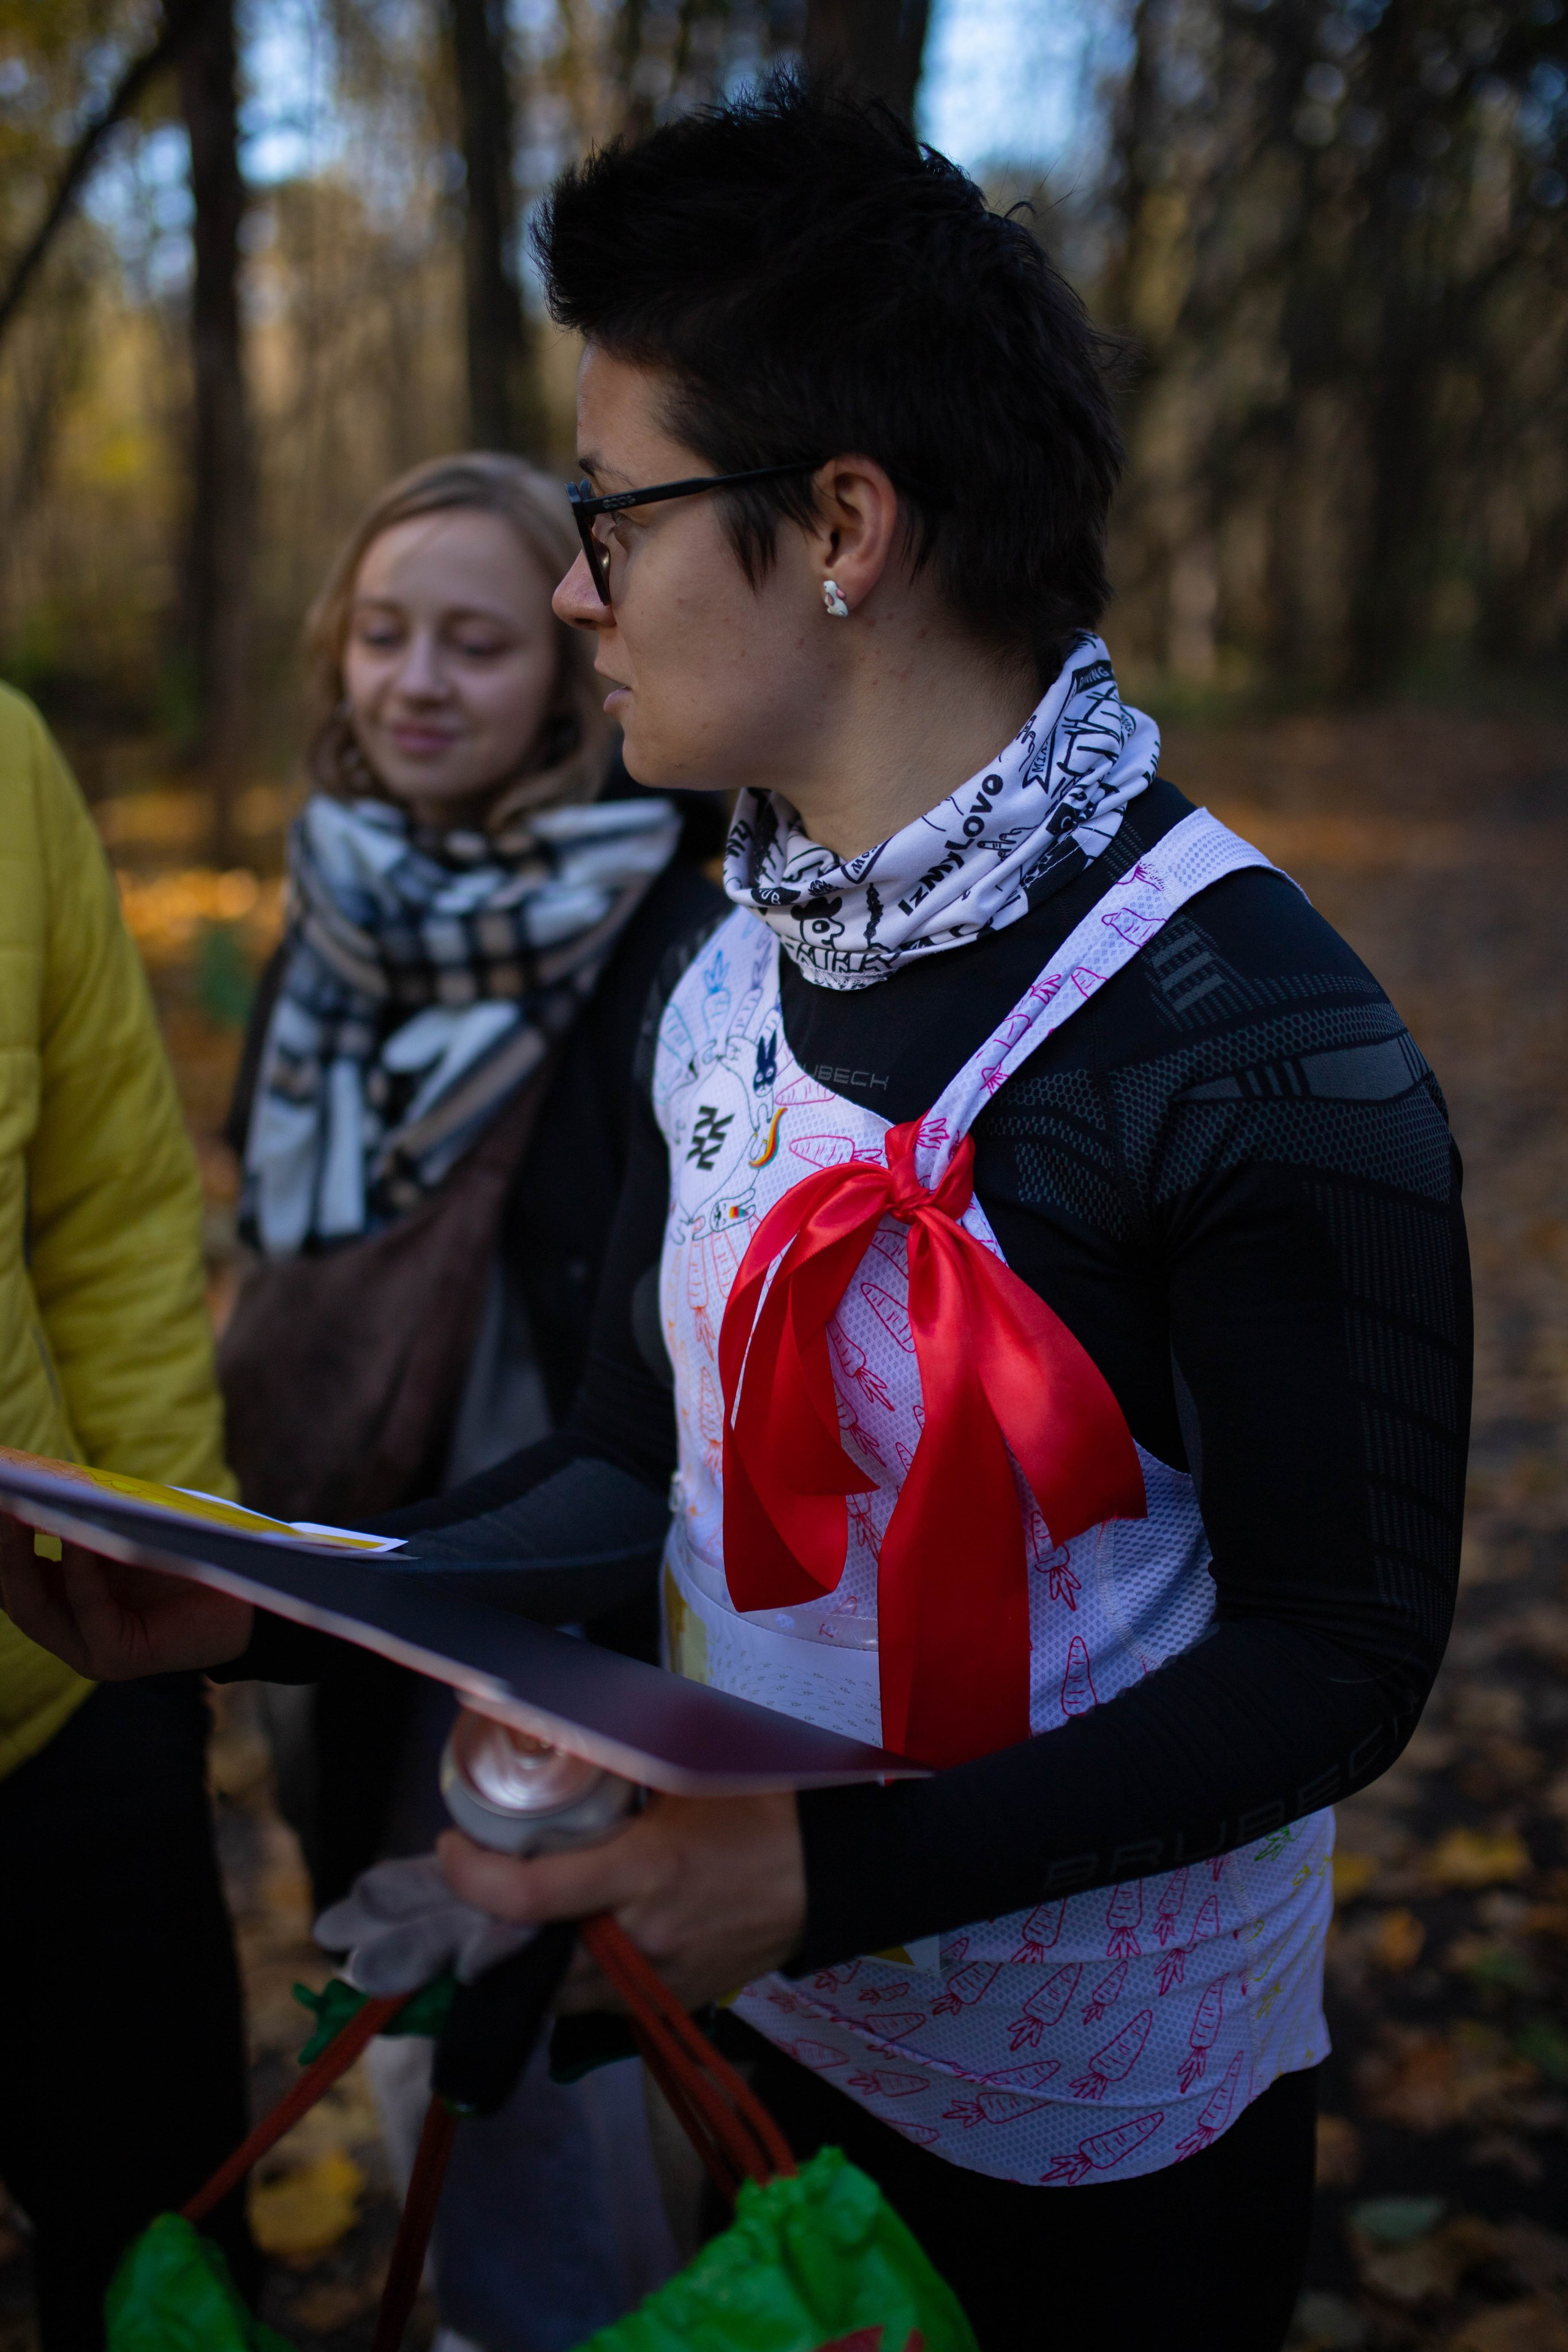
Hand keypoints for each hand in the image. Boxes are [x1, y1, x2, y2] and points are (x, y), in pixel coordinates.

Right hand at [0, 1518, 252, 1678]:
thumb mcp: (128, 1536)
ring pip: (36, 1608)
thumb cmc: (189, 1557)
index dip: (0, 1543)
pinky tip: (74, 1536)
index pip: (14, 1577)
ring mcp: (88, 1651)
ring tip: (17, 1511)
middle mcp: (69, 1633)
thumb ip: (87, 1521)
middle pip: (14, 1593)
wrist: (251, 1596)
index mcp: (65, 1604)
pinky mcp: (116, 1658)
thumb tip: (44, 1482)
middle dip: (0, 1547)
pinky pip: (88, 1610)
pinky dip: (78, 1572)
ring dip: (21, 1558)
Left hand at [438, 1791, 805, 2013]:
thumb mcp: (683, 1777)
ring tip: (509, 1918)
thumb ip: (616, 1778)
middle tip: (468, 1891)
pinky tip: (570, 1939)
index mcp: (642, 1873)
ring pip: (559, 1994)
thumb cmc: (760, 1809)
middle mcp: (641, 1940)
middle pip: (528, 1962)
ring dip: (527, 1960)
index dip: (469, 1877)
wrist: (832, 1870)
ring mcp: (659, 1981)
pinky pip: (601, 2002)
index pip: (526, 1897)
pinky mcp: (675, 2003)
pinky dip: (573, 1977)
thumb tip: (554, 1752)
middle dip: (485, 1933)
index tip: (449, 1848)